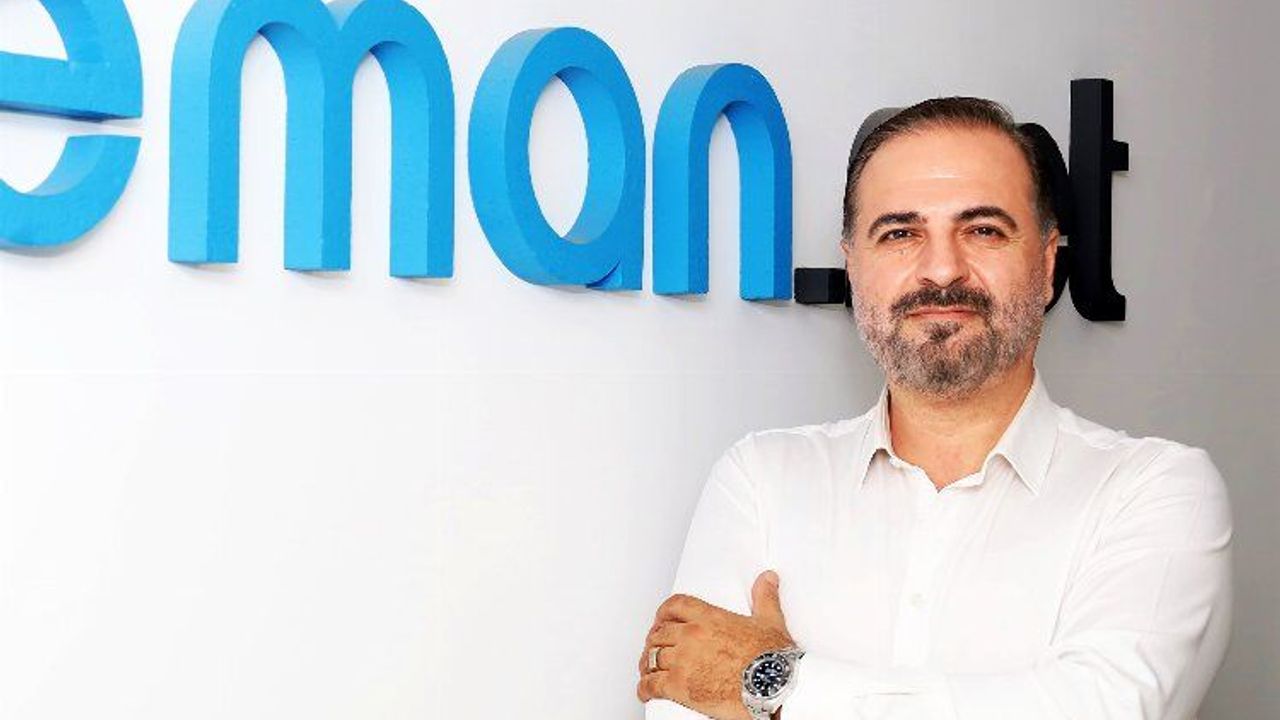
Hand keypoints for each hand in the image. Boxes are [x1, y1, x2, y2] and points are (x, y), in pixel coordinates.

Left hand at [636, 570, 793, 719]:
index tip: (661, 619)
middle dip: (654, 640)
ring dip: (647, 663)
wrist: (773, 688)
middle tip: (655, 647)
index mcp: (709, 618)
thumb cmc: (772, 659)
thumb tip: (767, 579)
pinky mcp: (679, 686)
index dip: (663, 613)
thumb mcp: (770, 621)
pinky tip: (646, 691)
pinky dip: (645, 688)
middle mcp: (692, 635)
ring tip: (648, 670)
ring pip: (652, 657)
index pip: (675, 606)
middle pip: (659, 632)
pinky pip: (651, 684)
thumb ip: (764, 598)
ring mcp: (683, 661)